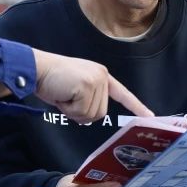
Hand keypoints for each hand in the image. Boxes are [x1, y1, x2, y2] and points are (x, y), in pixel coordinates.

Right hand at [32, 50, 153, 123]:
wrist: (36, 68)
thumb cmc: (51, 80)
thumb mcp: (75, 90)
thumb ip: (87, 101)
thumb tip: (90, 117)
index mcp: (100, 75)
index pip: (122, 93)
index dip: (135, 106)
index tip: (150, 116)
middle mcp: (102, 76)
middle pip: (100, 113)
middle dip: (80, 112)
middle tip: (66, 97)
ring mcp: (96, 80)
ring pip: (91, 115)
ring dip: (73, 111)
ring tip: (63, 94)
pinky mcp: (87, 85)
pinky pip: (81, 112)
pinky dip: (68, 109)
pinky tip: (61, 94)